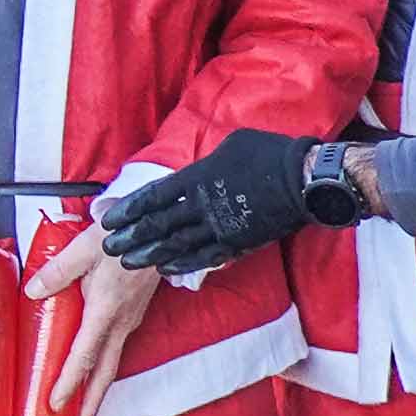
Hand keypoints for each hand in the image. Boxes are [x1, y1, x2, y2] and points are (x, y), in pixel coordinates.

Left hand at [22, 223, 166, 415]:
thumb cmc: (125, 236)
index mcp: (105, 311)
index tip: (55, 404)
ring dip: (98, 389)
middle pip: (104, 374)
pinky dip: (104, 367)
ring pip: (112, 363)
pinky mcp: (133, 315)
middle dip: (91, 405)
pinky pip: (117, 348)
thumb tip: (33, 291)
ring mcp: (130, 321)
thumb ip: (57, 271)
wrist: (162, 230)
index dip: (69, 382)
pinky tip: (94, 371)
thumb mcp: (84, 248)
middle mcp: (120, 323)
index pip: (83, 355)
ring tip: (84, 411)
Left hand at [94, 128, 327, 275]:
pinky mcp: (237, 244)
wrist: (306, 181)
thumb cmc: (270, 154)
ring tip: (127, 263)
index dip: (129, 209)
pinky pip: (203, 257)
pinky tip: (165, 270)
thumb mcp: (231, 145)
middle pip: (158, 224)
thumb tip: (193, 171)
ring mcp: (219, 227)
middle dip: (131, 236)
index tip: (109, 219)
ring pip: (176, 245)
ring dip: (149, 254)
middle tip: (109, 247)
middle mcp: (203, 205)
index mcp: (198, 177)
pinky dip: (182, 265)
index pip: (154, 196)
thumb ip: (206, 162)